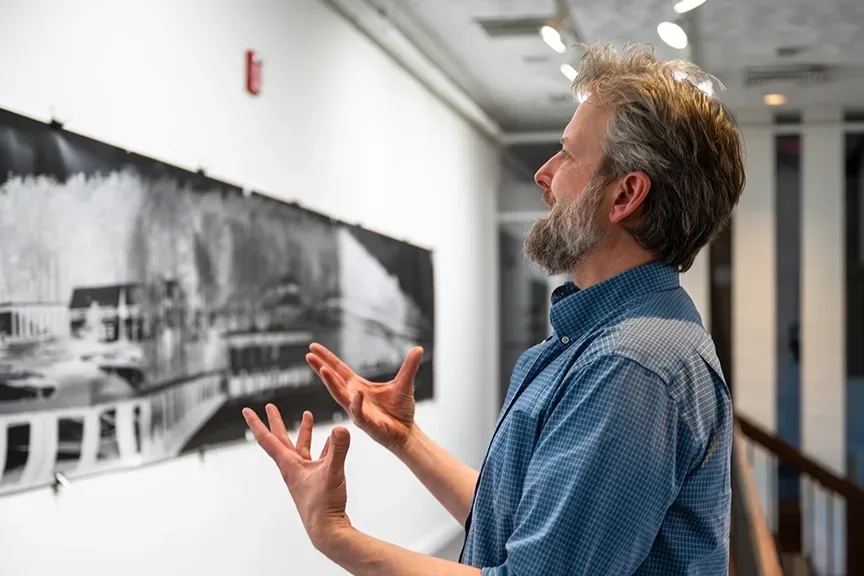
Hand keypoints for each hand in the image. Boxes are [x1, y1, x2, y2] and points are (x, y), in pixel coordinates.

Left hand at [243, 404, 351, 550]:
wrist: (327, 531)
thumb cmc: (324, 506)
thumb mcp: (332, 473)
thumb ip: (337, 450)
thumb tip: (341, 428)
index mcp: (289, 465)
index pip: (269, 440)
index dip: (257, 424)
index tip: (246, 411)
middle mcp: (293, 468)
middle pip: (281, 440)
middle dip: (276, 422)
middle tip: (270, 406)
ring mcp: (305, 475)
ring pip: (301, 447)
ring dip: (303, 432)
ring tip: (307, 415)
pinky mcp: (317, 481)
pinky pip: (318, 457)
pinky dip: (324, 447)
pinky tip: (331, 441)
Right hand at [306, 344, 422, 453]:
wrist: (406, 433)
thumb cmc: (400, 410)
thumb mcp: (404, 384)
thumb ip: (409, 367)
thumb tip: (419, 348)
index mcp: (358, 386)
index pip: (339, 370)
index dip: (327, 358)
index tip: (313, 347)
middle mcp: (354, 397)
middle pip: (334, 380)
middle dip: (321, 367)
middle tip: (308, 355)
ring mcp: (358, 411)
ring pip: (341, 395)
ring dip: (331, 383)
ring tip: (322, 369)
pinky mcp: (366, 424)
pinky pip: (359, 413)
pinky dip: (357, 404)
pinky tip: (357, 394)